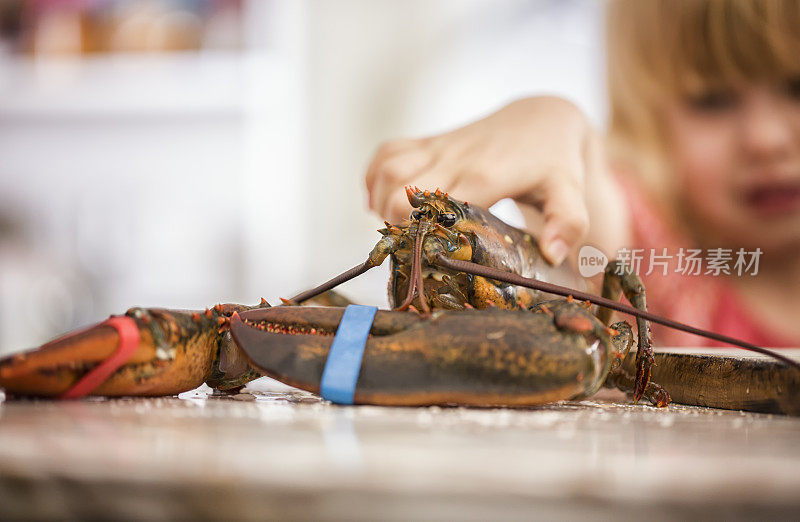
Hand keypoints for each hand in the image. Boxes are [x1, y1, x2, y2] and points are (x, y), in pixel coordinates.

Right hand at [365, 97, 608, 264]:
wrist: (543, 119)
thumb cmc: (556, 162)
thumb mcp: (570, 192)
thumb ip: (568, 222)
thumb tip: (553, 254)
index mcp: (485, 176)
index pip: (437, 206)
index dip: (423, 235)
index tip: (425, 260)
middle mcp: (454, 158)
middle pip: (402, 192)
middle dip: (396, 227)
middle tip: (410, 252)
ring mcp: (439, 146)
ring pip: (388, 169)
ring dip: (380, 201)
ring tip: (393, 229)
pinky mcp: (430, 141)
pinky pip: (387, 152)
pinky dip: (373, 176)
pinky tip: (379, 200)